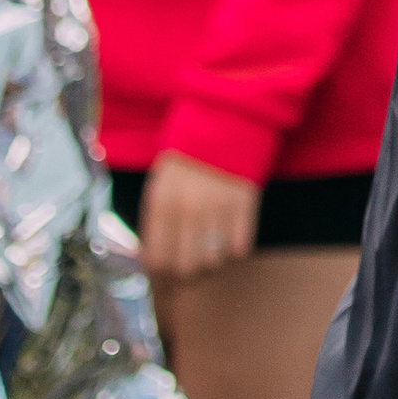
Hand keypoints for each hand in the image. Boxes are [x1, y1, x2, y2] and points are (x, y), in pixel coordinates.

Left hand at [137, 149, 259, 281]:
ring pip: (213, 262)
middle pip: (185, 269)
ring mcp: (217, 207)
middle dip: (185, 277)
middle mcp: (187, 209)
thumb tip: (154, 263)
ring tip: (210, 253)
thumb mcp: (160, 185)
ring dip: (211, 264)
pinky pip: (239, 248)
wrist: (223, 119)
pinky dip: (233, 250)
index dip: (158, 278)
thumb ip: (156, 223)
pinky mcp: (244, 204)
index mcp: (160, 203)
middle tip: (188, 271)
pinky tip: (228, 238)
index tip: (164, 279)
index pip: (155, 261)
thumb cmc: (186, 156)